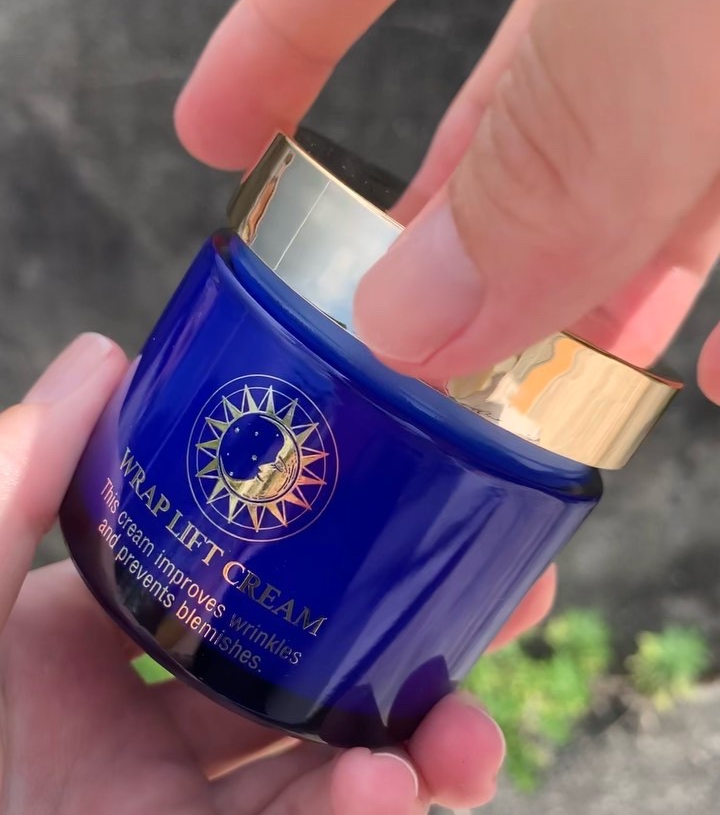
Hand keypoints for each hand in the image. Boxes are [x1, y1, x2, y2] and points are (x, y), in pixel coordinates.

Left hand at [1, 334, 553, 813]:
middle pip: (313, 665)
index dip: (330, 537)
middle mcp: (149, 720)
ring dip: (417, 748)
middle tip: (510, 598)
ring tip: (463, 736)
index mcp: (97, 635)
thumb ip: (14, 480)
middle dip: (417, 641)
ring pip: (333, 768)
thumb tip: (106, 355)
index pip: (241, 570)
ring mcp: (180, 807)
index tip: (426, 498)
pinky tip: (392, 791)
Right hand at [174, 0, 719, 394]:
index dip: (283, 32)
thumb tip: (414, 315)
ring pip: (656, 160)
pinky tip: (719, 369)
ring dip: (619, 292)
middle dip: (478, 237)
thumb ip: (561, 127)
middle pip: (531, 98)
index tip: (217, 132)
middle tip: (423, 347)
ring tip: (572, 389)